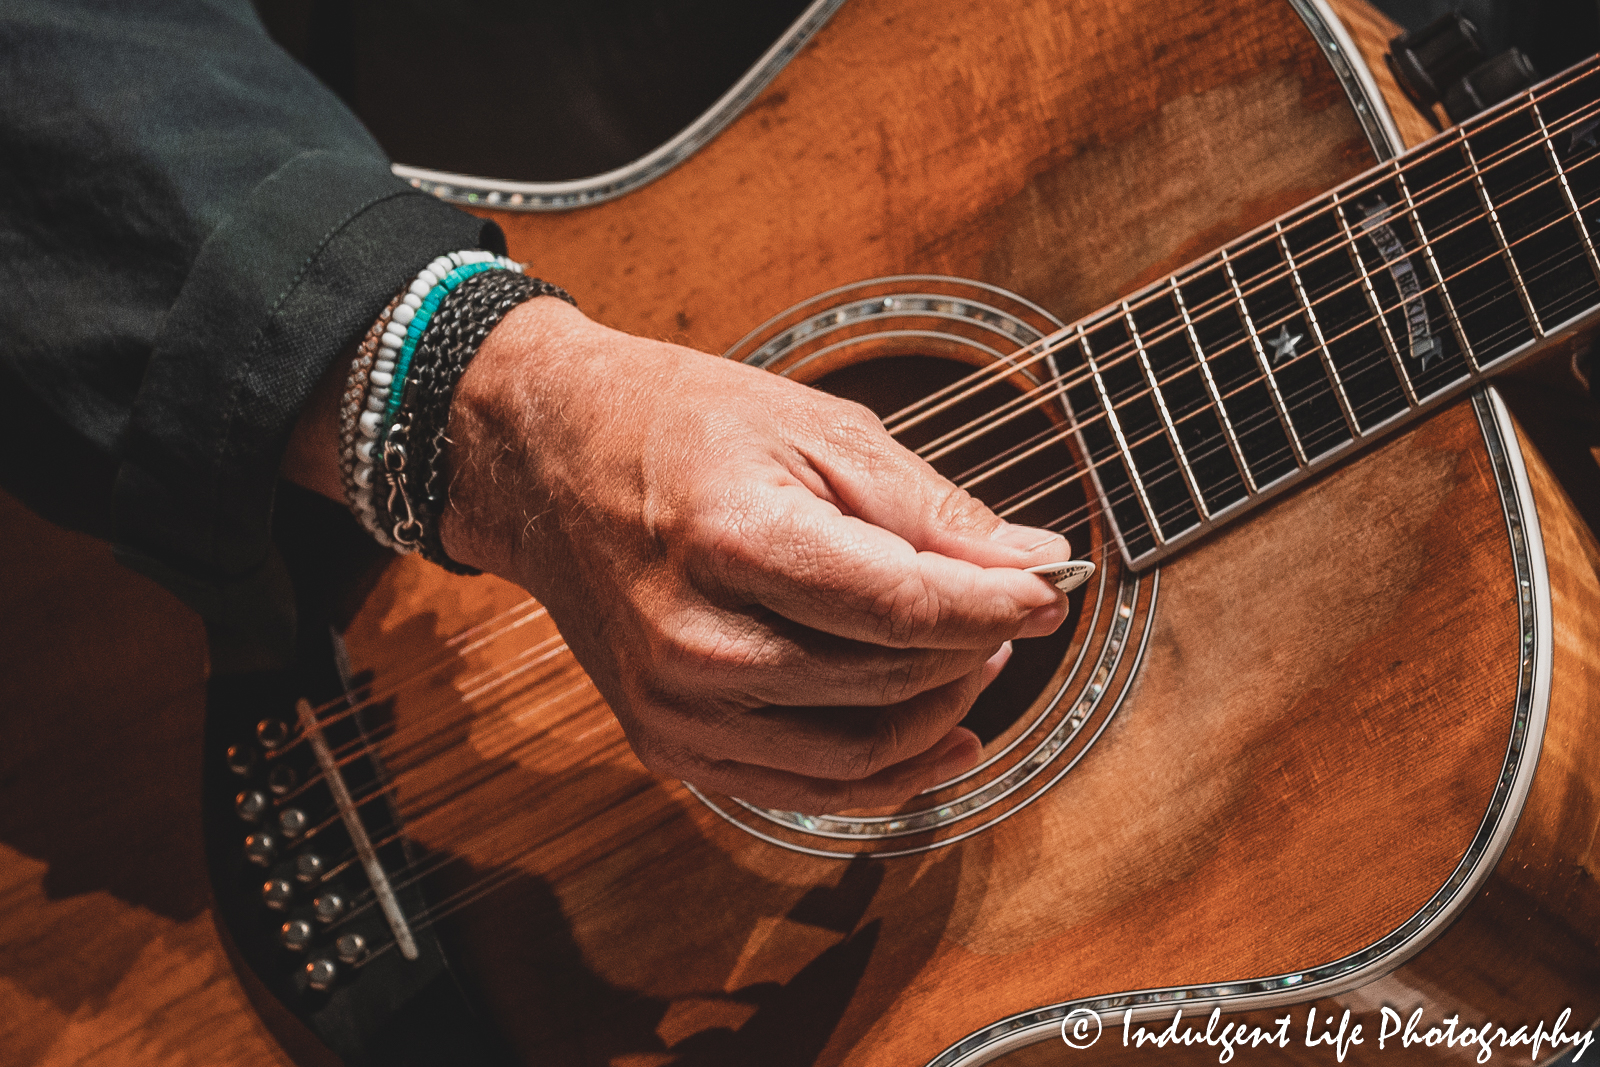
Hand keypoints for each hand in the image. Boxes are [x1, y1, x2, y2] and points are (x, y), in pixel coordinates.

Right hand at [437, 298, 1073, 812]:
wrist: (548, 463)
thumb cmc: (677, 428)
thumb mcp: (814, 430)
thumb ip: (925, 507)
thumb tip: (1030, 562)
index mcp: (735, 542)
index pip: (906, 609)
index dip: (999, 606)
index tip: (1052, 590)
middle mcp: (699, 643)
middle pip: (891, 682)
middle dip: (978, 647)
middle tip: (1013, 603)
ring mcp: (678, 708)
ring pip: (861, 754)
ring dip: (942, 712)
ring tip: (974, 655)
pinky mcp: (670, 745)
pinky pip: (808, 790)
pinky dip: (886, 772)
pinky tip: (938, 735)